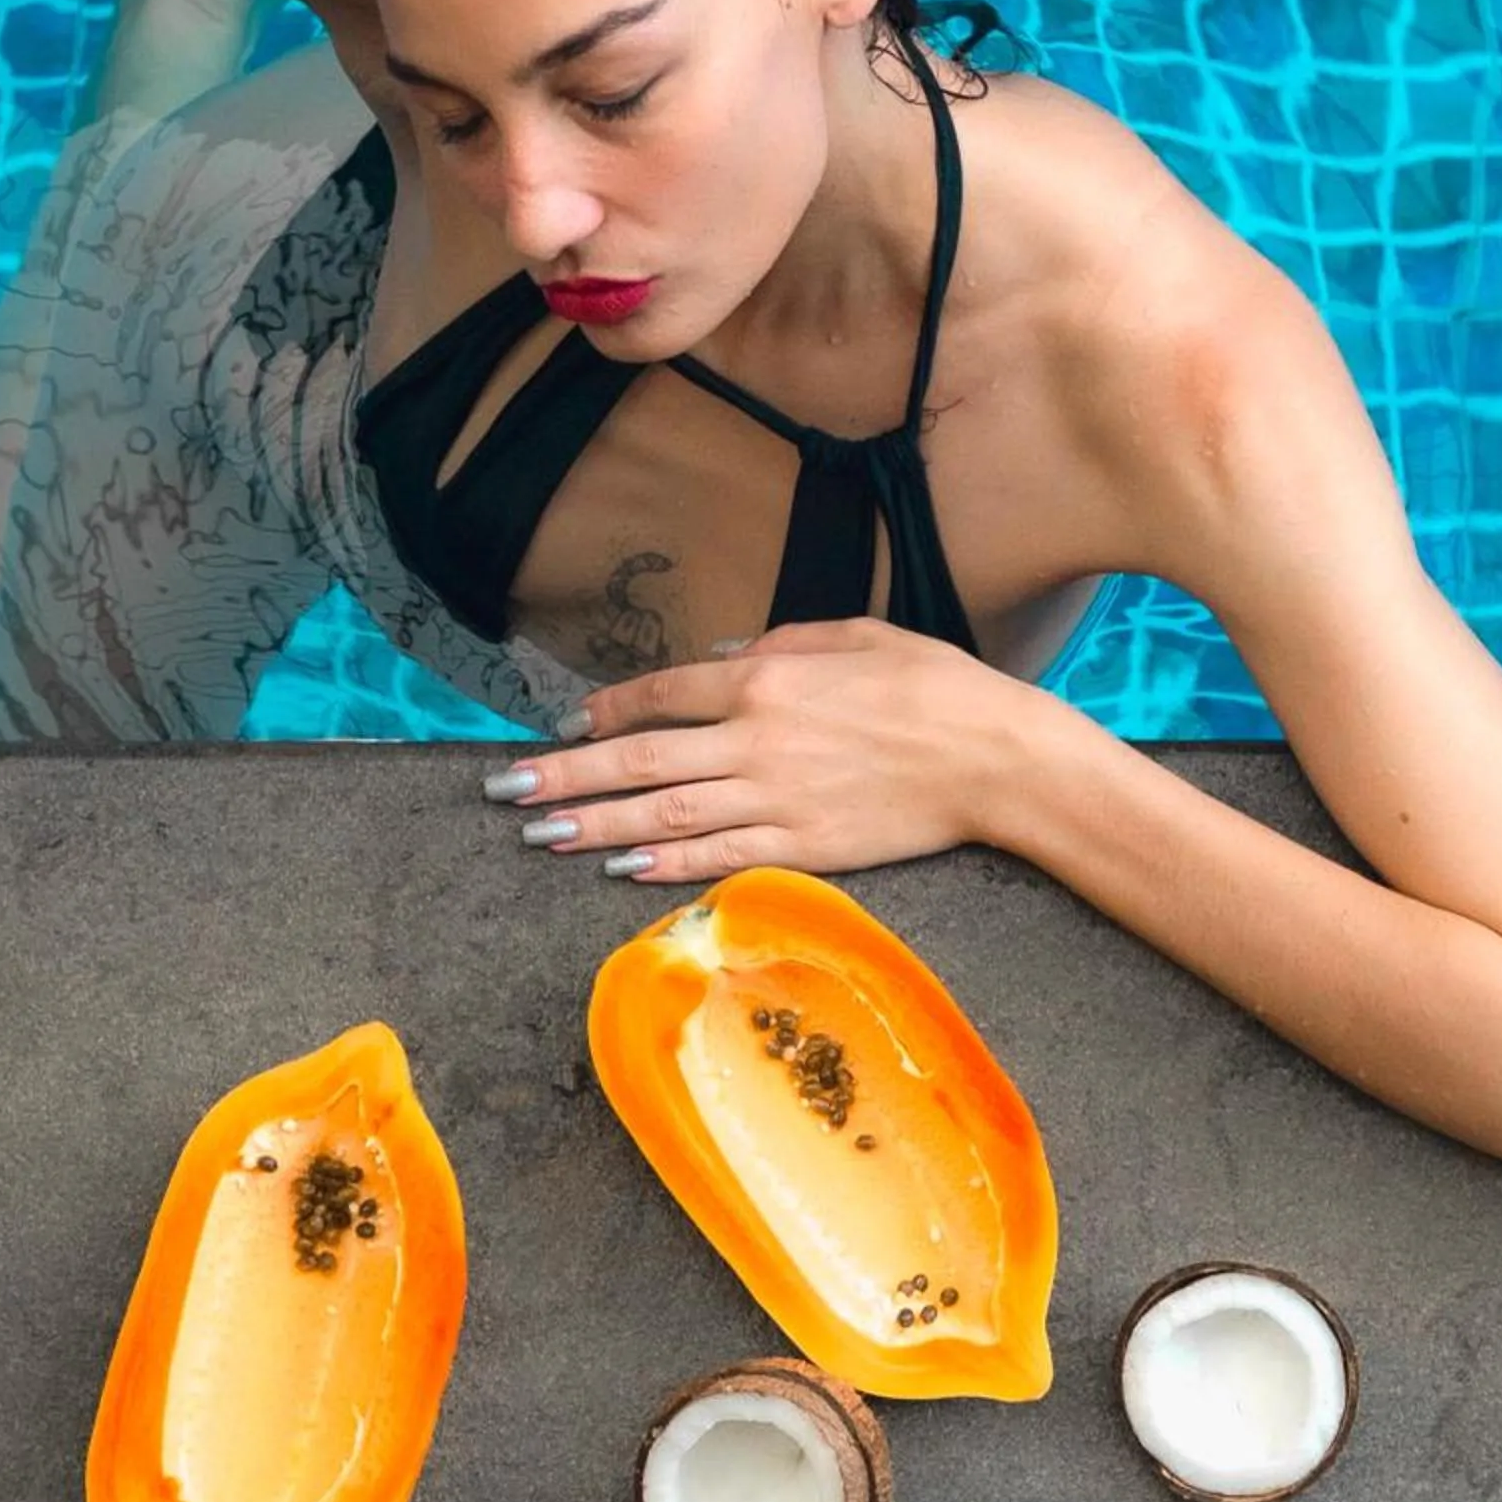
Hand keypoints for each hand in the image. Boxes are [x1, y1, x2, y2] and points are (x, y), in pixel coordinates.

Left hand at [483, 620, 1017, 884]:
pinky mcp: (805, 847)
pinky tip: (618, 867)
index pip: (662, 695)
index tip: (566, 726)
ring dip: (595, 824)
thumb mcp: (853, 635)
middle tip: (505, 788)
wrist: (996, 756)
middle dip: (567, 774)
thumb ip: (778, 644)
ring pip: (665, 814)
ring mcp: (777, 799)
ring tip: (538, 832)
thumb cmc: (934, 685)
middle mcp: (758, 739)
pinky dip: (665, 863)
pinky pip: (720, 856)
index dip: (606, 711)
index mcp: (767, 679)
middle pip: (641, 759)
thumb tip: (719, 660)